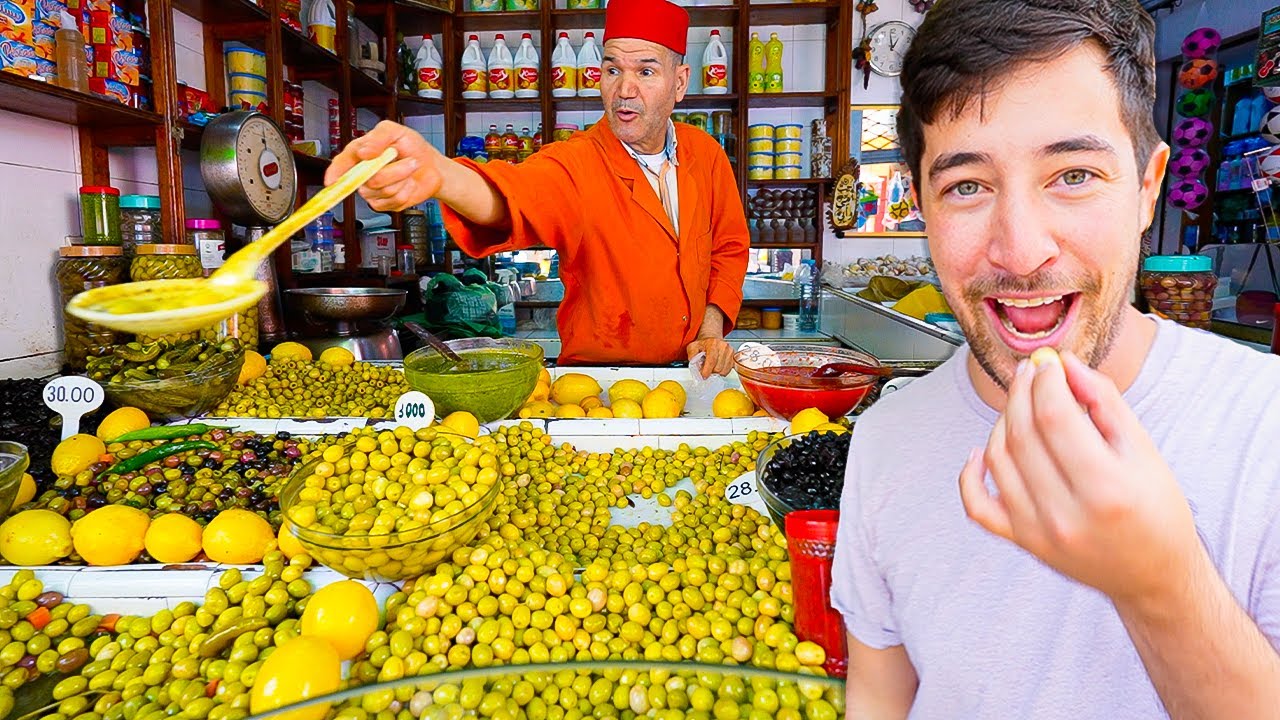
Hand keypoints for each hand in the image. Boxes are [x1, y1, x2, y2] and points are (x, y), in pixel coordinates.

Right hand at [325, 121, 445, 211]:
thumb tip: (363, 152)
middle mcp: (362, 173)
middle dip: (392, 170)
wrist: (431, 167)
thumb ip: (378, 137)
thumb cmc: (411, 147)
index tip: (332, 181)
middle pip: (366, 179)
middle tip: (406, 159)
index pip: (341, 163)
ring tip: (409, 168)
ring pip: (383, 190)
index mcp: (359, 153)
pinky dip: (407, 191)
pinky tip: (408, 184)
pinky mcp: (383, 204)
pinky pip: (393, 201)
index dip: (335, 172)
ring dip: (403, 177)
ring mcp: (372, 190)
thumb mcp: (396, 131)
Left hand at [687, 337, 733, 377]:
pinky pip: (728, 370)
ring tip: (711, 367)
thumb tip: (694, 364)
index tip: (703, 376)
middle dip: (710, 372)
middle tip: (705, 370)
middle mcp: (723, 346)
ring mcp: (730, 351)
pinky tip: (717, 367)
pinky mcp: (733, 357)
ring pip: (724, 371)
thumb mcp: (693, 346)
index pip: (711, 361)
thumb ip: (692, 355)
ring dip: (716, 373)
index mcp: (713, 343)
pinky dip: (722, 372)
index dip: (707, 371)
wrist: (712, 338)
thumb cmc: (703, 344)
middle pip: (718, 368)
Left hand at [957, 348, 1201, 607]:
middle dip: (1022, 393)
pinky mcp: (1022, 542)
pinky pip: (977, 505)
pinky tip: (982, 451)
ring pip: (999, 459)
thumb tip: (1065, 364)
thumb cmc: (1156, 510)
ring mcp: (1038, 532)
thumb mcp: (1144, 451)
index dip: (1046, 381)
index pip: (1055, 417)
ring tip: (1021, 405)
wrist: (1153, 575)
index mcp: (1107, 488)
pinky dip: (971, 474)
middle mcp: (1066, 514)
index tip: (1048, 363)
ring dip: (1003, 422)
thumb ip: (1104, 401)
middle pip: (1022, 434)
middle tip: (1030, 372)